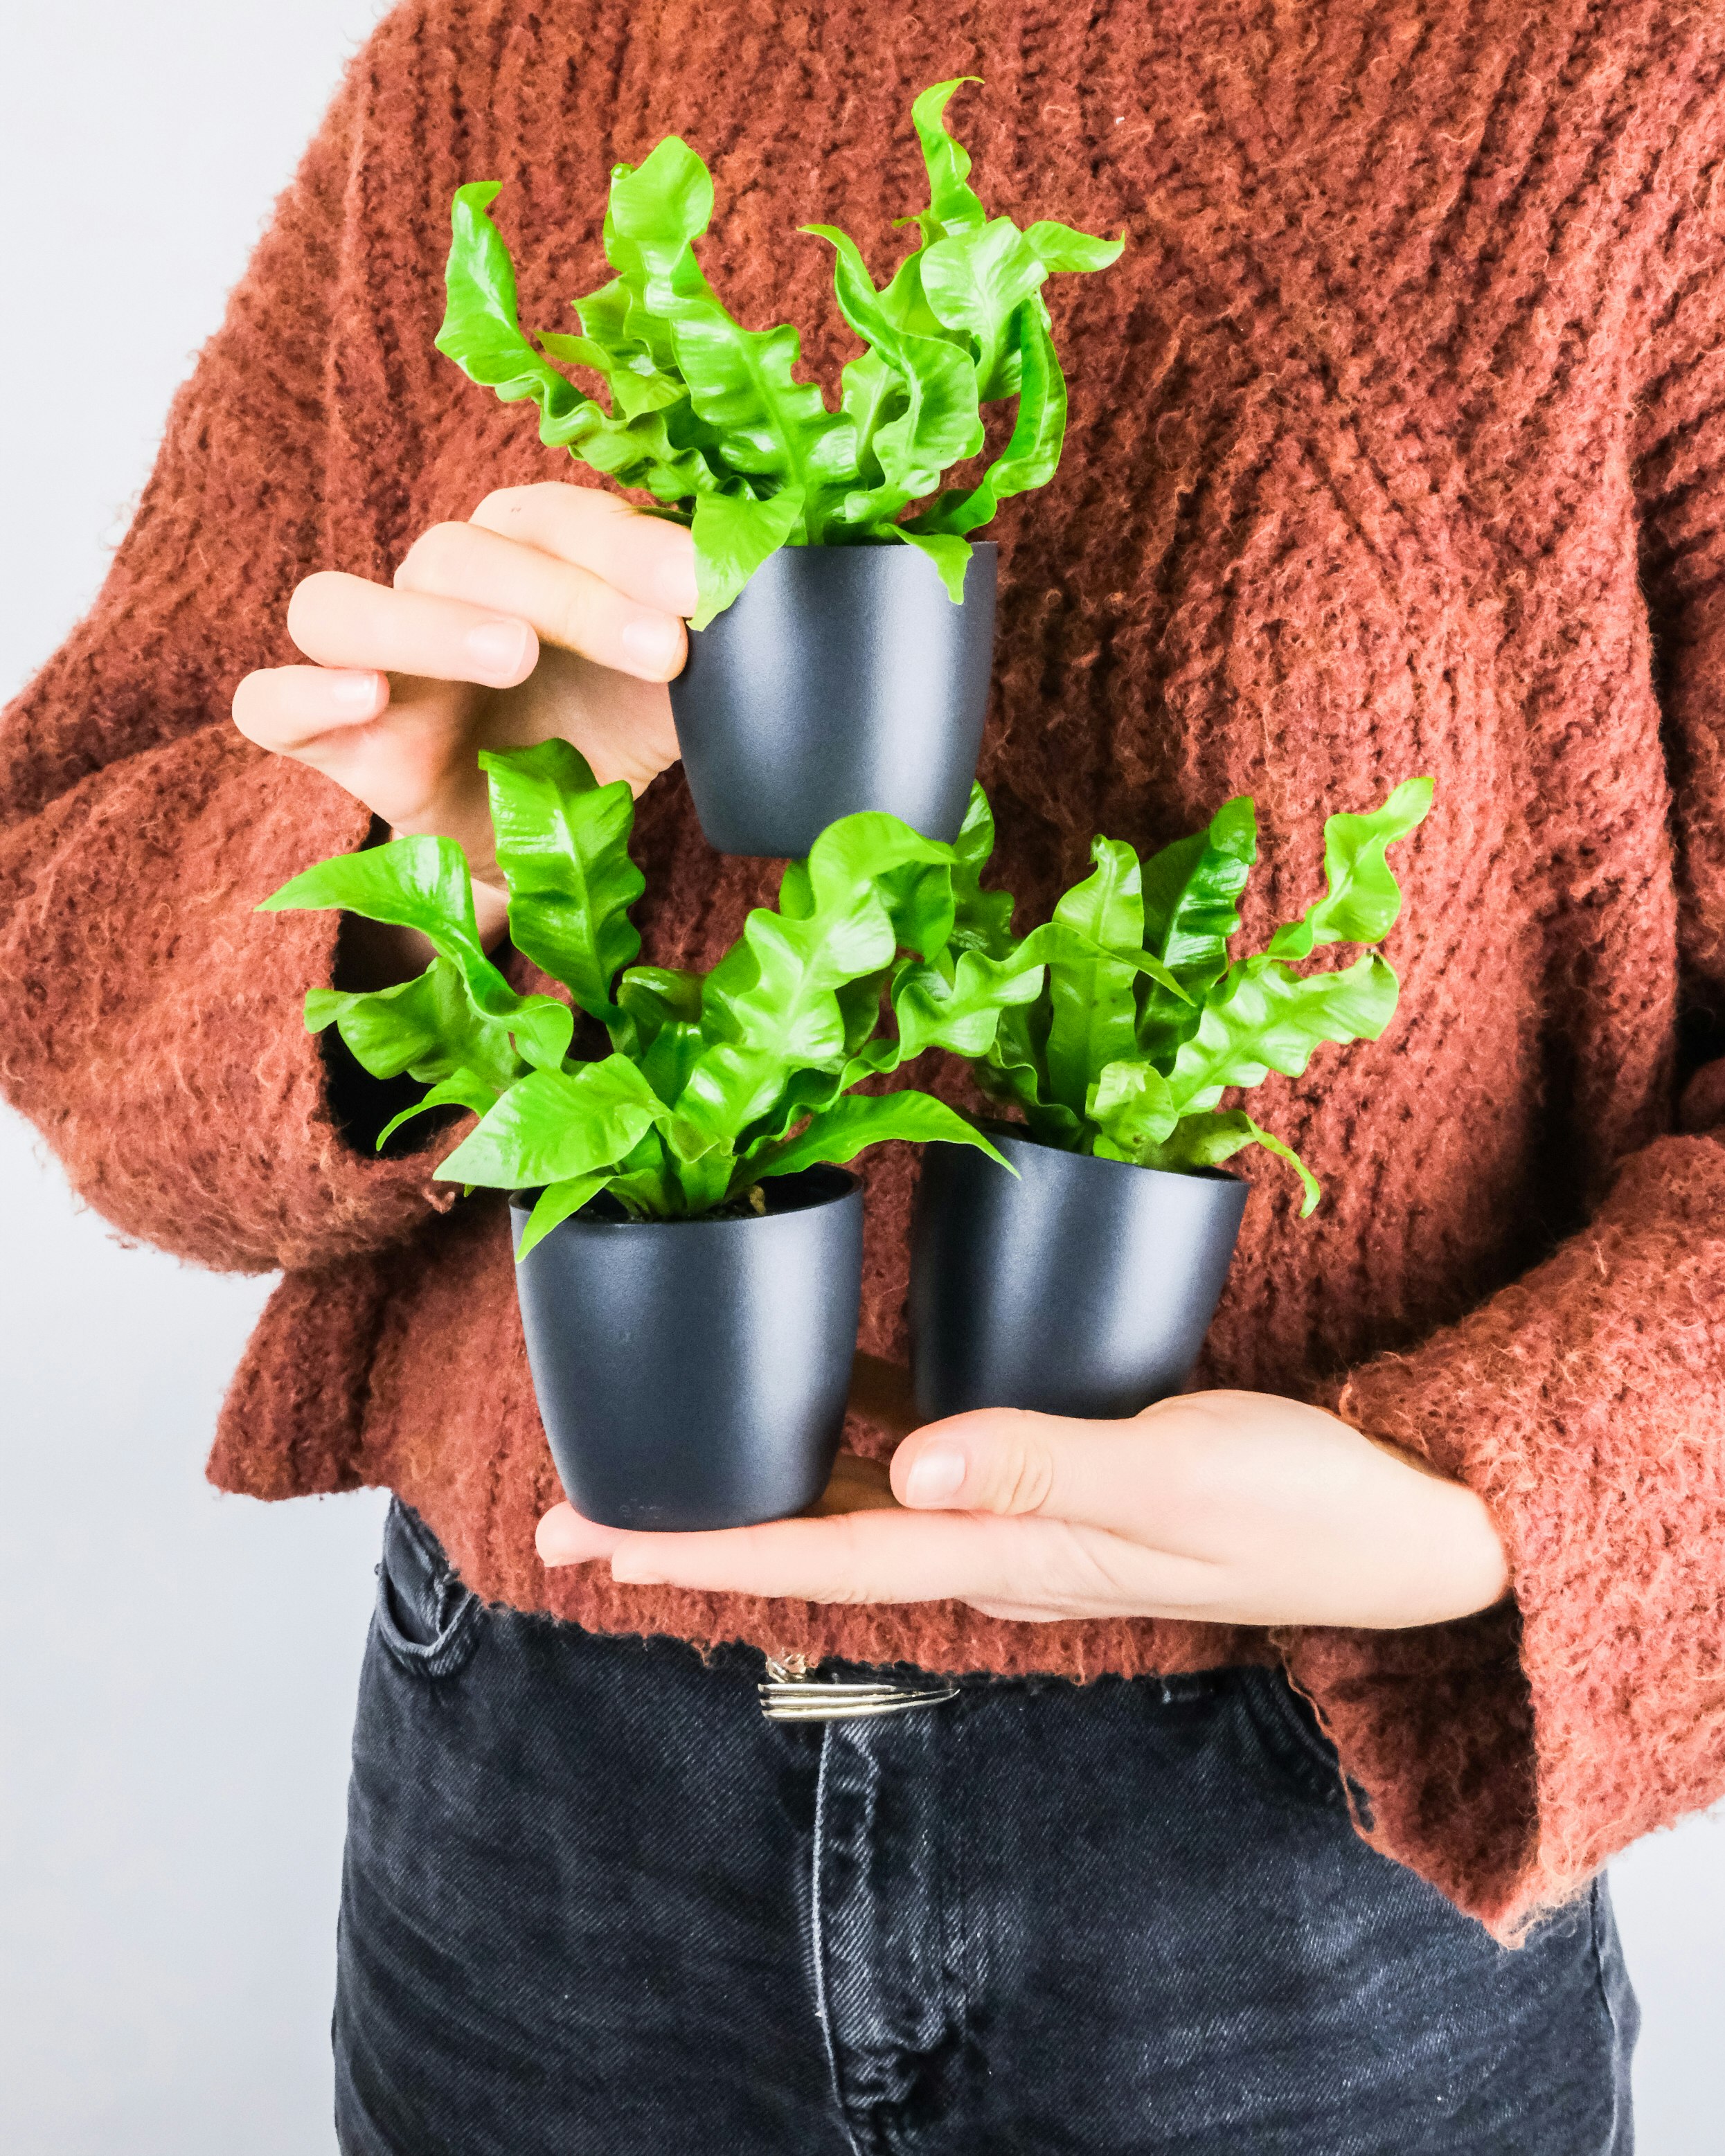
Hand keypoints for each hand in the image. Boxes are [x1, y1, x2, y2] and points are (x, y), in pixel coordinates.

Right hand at [233, 483, 693, 976]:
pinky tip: (364, 698)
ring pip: (343, 604)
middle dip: (571, 593)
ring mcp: (369, 660)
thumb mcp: (671, 691)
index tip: (712, 592)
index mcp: (523, 552)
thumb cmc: (603, 737)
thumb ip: (709, 640)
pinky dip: (302, 694)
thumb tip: (787, 603)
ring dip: (429, 622)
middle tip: (663, 648)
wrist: (547, 851)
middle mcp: (438, 588)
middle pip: (464, 552)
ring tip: (513, 654)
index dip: (632, 548)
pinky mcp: (326, 740)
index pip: (560, 519)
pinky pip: (269, 702)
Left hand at [537, 1375, 1510, 1628]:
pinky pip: (928, 1454)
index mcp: (1011, 1559)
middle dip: (692, 1527)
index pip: (824, 1559)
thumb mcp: (1178, 1480)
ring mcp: (1024, 1516)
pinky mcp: (1058, 1470)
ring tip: (659, 1462)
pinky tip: (816, 1392)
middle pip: (811, 1538)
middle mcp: (996, 1548)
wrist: (1405, 1524)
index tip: (594, 1543)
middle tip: (571, 1516)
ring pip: (856, 1500)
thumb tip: (905, 1472)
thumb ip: (1044, 1471)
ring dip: (755, 1484)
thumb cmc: (1306, 1505)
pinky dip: (853, 1430)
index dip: (703, 1548)